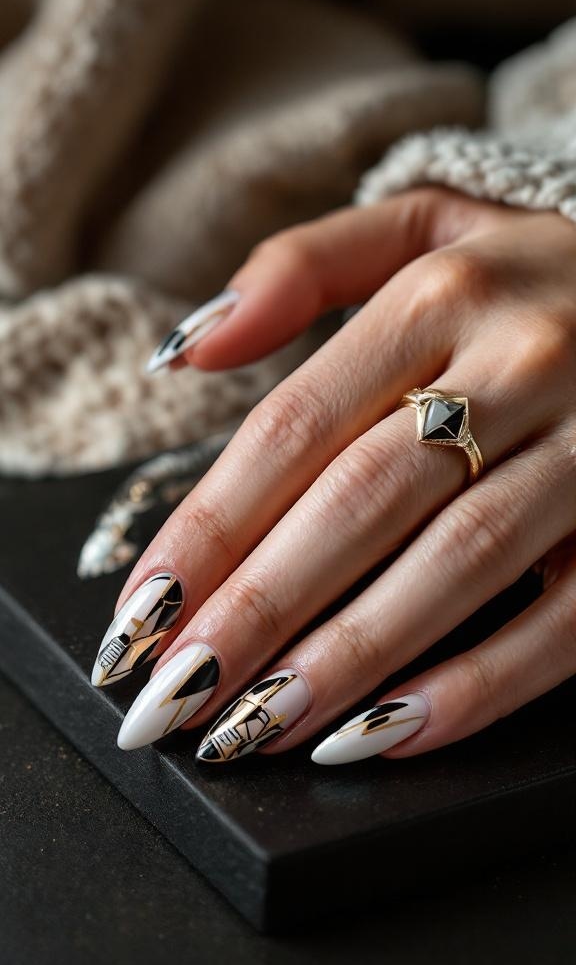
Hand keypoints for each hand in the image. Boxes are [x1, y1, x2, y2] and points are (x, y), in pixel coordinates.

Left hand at [94, 187, 575, 763]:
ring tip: (255, 726)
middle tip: (175, 693)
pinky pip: (562, 620)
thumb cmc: (526, 277)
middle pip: (359, 503)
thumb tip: (187, 351)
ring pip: (456, 565)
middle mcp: (519, 364)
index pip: (294, 427)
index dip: (209, 528)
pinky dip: (476, 686)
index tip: (142, 610)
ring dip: (348, 658)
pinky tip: (386, 735)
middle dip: (257, 609)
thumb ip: (301, 267)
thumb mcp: (421, 229)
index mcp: (442, 293)